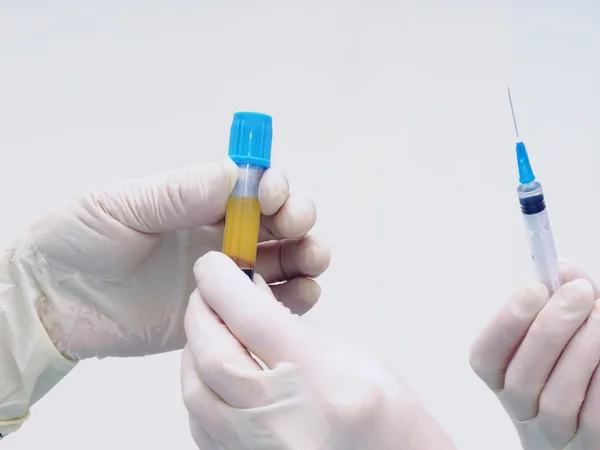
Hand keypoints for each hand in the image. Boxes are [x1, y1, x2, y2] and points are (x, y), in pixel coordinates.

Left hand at [27, 160, 328, 358]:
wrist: (54, 303)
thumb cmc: (78, 240)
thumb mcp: (122, 205)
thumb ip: (178, 193)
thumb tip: (234, 175)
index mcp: (198, 201)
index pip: (252, 186)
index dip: (272, 185)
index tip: (272, 194)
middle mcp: (219, 235)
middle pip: (279, 221)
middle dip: (298, 217)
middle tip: (294, 224)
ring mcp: (225, 275)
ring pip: (285, 261)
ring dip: (307, 254)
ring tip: (311, 259)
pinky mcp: (224, 314)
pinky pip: (269, 305)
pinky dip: (295, 298)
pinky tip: (300, 293)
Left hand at [181, 252, 456, 449]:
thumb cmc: (390, 421)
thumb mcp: (355, 357)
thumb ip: (295, 329)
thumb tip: (248, 296)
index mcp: (322, 384)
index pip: (252, 320)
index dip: (223, 282)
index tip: (214, 264)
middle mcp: (285, 425)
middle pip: (214, 357)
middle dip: (201, 313)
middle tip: (207, 292)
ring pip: (196, 393)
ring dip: (195, 351)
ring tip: (210, 328)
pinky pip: (201, 423)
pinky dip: (201, 388)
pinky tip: (214, 370)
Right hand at [470, 262, 599, 448]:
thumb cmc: (583, 359)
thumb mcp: (571, 323)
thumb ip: (563, 294)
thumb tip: (563, 269)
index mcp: (505, 375)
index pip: (486, 356)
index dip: (505, 324)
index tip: (534, 288)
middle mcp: (523, 408)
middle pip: (521, 377)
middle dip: (551, 329)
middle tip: (579, 293)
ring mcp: (555, 433)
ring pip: (557, 399)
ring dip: (584, 351)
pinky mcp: (588, 446)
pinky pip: (593, 418)